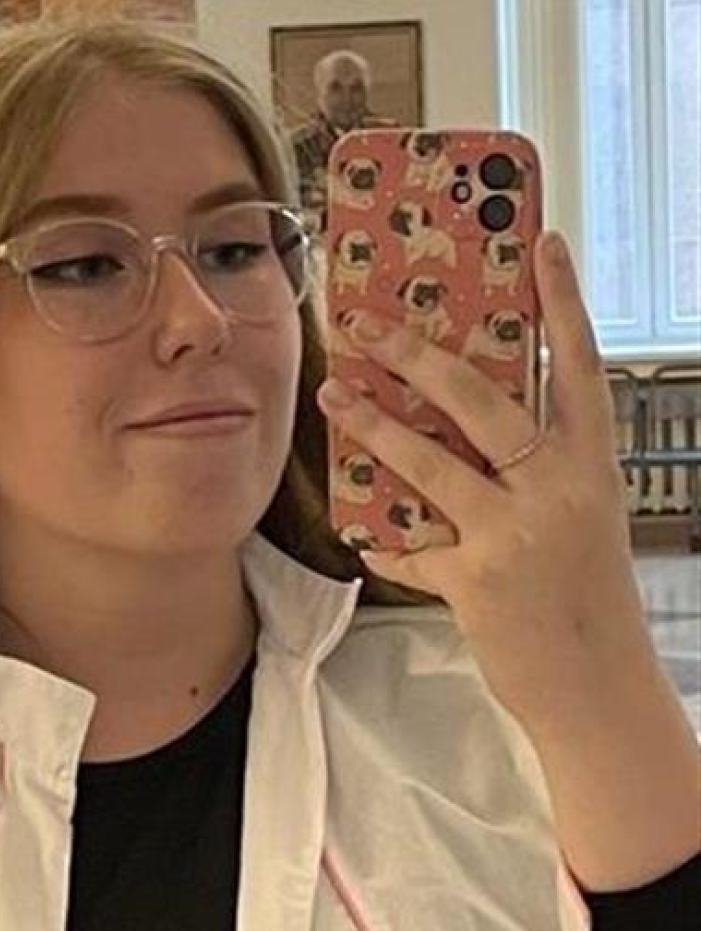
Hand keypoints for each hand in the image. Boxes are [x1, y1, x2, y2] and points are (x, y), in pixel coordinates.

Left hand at [316, 232, 654, 731]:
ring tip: (331, 391)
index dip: (563, 303)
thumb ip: (537, 466)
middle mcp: (558, 487)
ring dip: (372, 424)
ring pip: (429, 461)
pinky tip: (366, 535)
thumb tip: (467, 421)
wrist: (600, 687)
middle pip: (478, 399)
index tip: (544, 242)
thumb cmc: (587, 593)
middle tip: (366, 320)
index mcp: (591, 463)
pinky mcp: (475, 580)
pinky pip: (410, 547)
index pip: (578, 365)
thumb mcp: (581, 514)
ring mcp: (515, 532)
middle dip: (415, 353)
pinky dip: (385, 541)